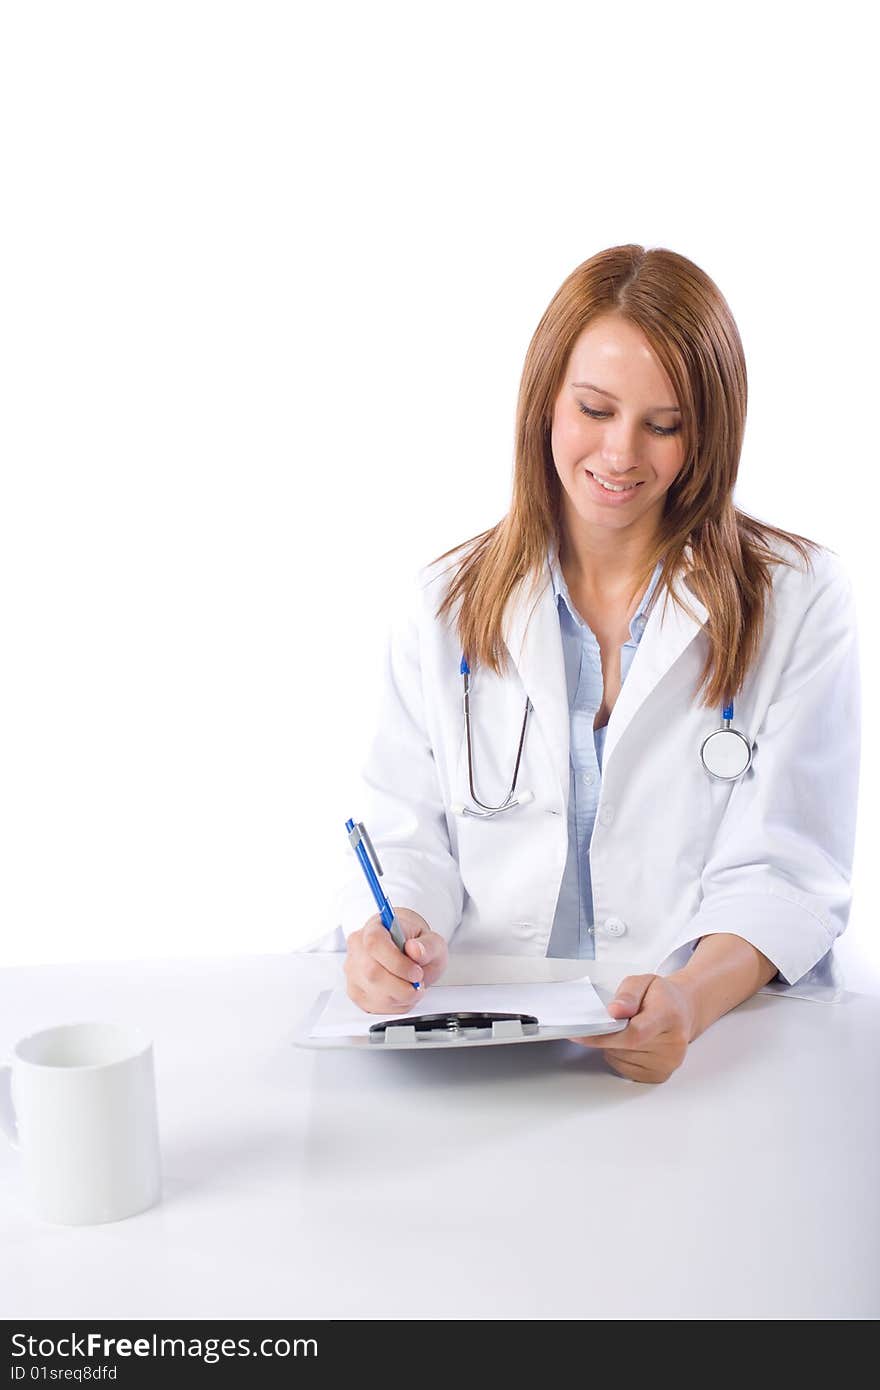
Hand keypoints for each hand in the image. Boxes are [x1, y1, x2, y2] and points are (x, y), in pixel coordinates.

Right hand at [344, 907, 448, 1013]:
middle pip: (372, 972)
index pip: (375, 943)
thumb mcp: (432, 941)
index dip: (396, 962)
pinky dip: (395, 1006)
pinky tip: (402, 994)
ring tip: (412, 987)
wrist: (408, 950)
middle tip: (418, 983)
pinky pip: (374, 1006)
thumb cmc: (416, 943)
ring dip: (401, 997)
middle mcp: (358, 948)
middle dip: (402, 985)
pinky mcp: (355, 991)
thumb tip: (415, 950)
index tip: (416, 972)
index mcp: (374, 928)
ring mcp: (353, 970)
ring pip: (373, 993)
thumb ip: (427, 946)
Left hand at [568, 974, 695, 1083]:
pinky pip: (626, 1070)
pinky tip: (631, 1044)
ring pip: (621, 1060)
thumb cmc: (661, 997)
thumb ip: (627, 995)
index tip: (581, 1033)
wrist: (683, 1011)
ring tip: (627, 1030)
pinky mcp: (661, 1075)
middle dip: (608, 1036)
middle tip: (611, 1022)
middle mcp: (673, 1043)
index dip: (604, 1036)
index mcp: (669, 1015)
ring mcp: (668, 1062)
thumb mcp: (643, 982)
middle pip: (625, 1048)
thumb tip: (614, 1011)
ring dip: (613, 1046)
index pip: (633, 1034)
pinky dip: (620, 1057)